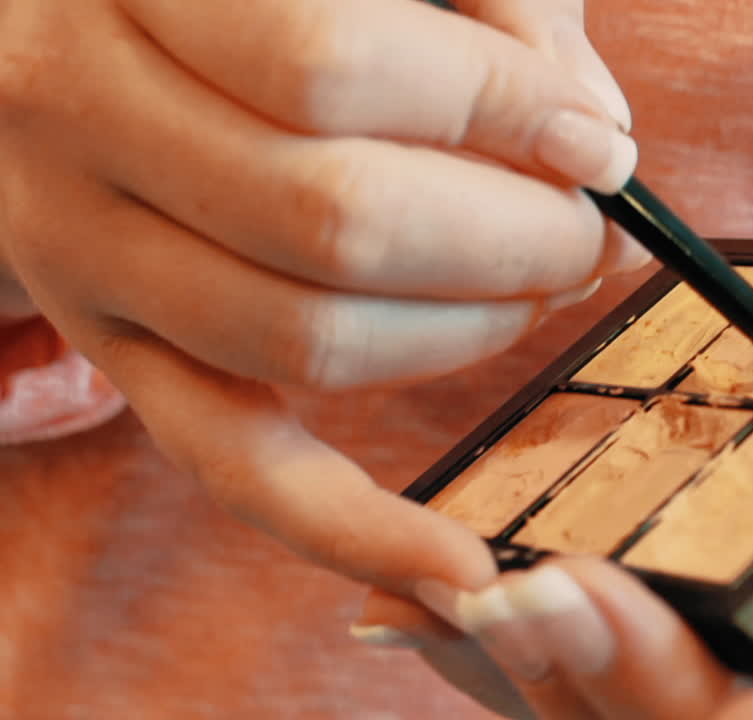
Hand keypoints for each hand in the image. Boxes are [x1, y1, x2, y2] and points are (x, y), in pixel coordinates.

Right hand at [0, 0, 645, 615]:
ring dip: (467, 332)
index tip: (599, 148)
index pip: (335, 64)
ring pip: (301, 338)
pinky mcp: (117, 348)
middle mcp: (75, 110)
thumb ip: (487, 0)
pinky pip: (229, 464)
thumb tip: (591, 137)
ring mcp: (82, 247)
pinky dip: (348, 527)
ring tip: (540, 289)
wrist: (57, 22)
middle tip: (589, 234)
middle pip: (330, 219)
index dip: (499, 112)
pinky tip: (456, 566)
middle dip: (509, 239)